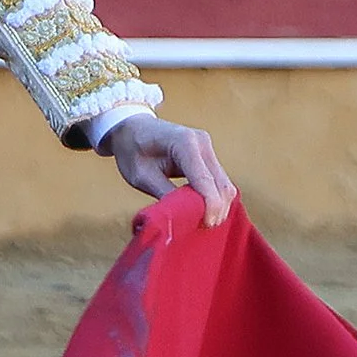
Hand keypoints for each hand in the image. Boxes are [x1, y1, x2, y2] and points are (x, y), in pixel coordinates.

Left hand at [98, 113, 236, 224]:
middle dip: (216, 209)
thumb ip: (164, 194)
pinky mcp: (209, 155)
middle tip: (200, 228)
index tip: (205, 225)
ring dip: (217, 206)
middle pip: (222, 184)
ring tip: (199, 221)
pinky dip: (214, 198)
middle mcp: (202, 142)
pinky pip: (219, 182)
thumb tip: (183, 218)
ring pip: (225, 185)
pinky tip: (200, 210)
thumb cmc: (132, 150)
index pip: (205, 180)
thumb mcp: (140, 176)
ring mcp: (208, 147)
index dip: (209, 206)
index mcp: (184, 143)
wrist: (132, 128)